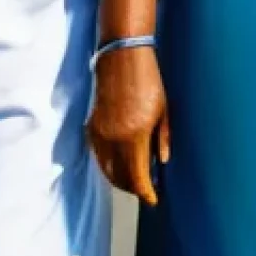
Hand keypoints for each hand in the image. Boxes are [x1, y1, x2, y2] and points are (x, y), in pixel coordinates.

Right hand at [86, 46, 168, 206]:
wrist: (122, 55)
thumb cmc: (148, 79)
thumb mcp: (163, 110)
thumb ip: (162, 139)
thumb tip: (161, 163)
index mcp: (134, 135)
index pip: (137, 177)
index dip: (146, 193)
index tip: (153, 199)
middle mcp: (114, 138)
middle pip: (120, 177)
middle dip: (133, 187)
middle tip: (145, 189)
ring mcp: (100, 131)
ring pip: (105, 168)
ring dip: (118, 178)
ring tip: (132, 179)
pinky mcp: (91, 123)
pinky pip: (97, 154)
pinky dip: (106, 164)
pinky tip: (116, 163)